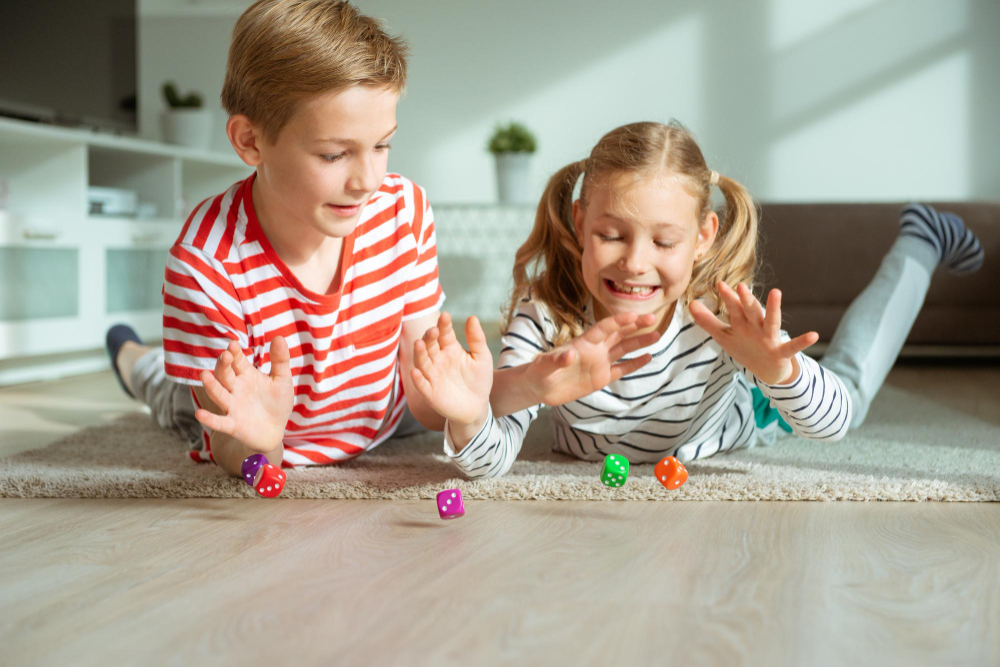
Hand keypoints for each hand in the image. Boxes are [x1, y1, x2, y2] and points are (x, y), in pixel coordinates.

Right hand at [194, 337, 293, 450]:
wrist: (275, 430)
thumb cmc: (276, 402)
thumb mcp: (282, 380)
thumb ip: (280, 360)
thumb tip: (280, 337)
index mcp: (246, 375)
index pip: (238, 361)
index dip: (235, 353)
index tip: (233, 344)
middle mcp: (235, 389)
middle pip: (225, 375)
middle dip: (223, 365)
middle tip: (225, 355)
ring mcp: (232, 406)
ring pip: (219, 394)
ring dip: (212, 386)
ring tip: (204, 375)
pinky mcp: (233, 425)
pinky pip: (220, 422)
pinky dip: (210, 419)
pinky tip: (199, 414)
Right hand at [409, 312, 492, 426]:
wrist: (477, 406)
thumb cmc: (478, 379)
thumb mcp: (482, 357)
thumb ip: (477, 339)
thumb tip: (473, 317)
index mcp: (449, 348)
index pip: (444, 333)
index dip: (444, 325)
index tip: (446, 316)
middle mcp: (438, 359)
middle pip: (429, 345)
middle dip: (429, 337)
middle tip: (433, 330)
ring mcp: (432, 376)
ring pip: (422, 362)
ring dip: (419, 353)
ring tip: (419, 343)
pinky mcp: (430, 393)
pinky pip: (422, 385)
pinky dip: (418, 379)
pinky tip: (416, 372)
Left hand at [527, 311, 660, 405]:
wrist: (539, 387)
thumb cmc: (539, 372)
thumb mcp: (544, 366)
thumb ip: (557, 359)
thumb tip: (570, 353)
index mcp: (583, 343)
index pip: (604, 328)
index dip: (618, 321)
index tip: (634, 314)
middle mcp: (594, 350)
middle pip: (618, 334)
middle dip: (635, 326)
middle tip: (653, 318)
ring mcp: (599, 363)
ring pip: (623, 349)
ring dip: (639, 342)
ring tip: (657, 334)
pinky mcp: (601, 377)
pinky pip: (621, 369)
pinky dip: (635, 363)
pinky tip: (648, 356)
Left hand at [689, 282, 817, 384]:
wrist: (768, 371)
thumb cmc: (746, 348)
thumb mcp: (725, 336)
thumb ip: (708, 321)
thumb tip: (690, 305)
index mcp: (744, 323)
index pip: (735, 309)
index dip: (728, 298)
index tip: (719, 284)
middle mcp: (758, 327)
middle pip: (751, 311)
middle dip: (746, 300)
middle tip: (741, 286)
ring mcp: (771, 338)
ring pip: (771, 322)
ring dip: (773, 309)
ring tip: (776, 293)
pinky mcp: (782, 352)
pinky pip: (793, 347)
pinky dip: (803, 341)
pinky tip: (814, 335)